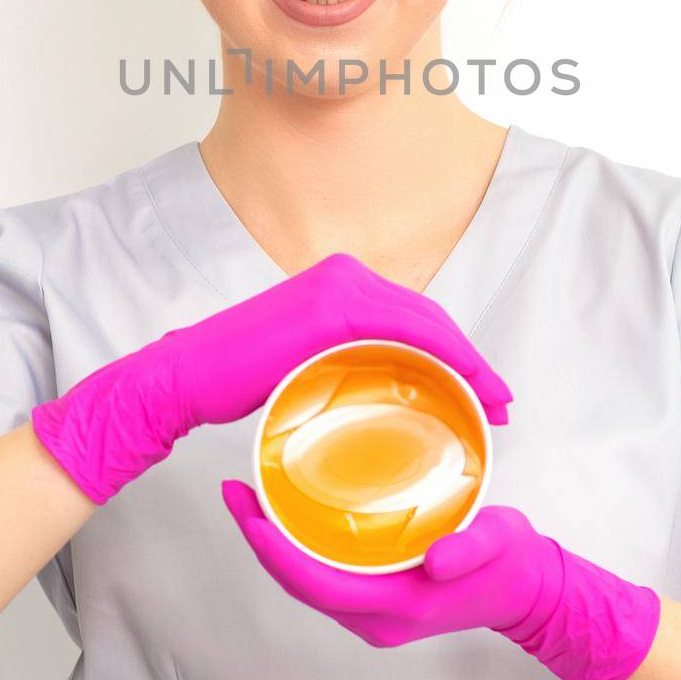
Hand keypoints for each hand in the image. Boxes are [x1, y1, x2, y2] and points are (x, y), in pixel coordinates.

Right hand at [31, 253, 513, 505]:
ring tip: (492, 405)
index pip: (412, 316)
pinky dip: (445, 355)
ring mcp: (337, 286)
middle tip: (499, 403)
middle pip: (428, 317)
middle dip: (472, 359)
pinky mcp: (330, 309)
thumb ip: (335, 360)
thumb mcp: (298, 364)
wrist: (181, 379)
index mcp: (335, 282)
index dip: (456, 352)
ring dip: (468, 361)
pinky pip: (408, 330)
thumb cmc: (232, 381)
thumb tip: (368, 388)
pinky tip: (465, 385)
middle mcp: (342, 274)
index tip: (483, 392)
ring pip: (427, 323)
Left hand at [222, 482, 661, 679]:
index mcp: (397, 606)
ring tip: (251, 495)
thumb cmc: (512, 564)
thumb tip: (437, 557)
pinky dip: (298, 546)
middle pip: (299, 583)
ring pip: (307, 581)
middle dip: (261, 541)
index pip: (317, 583)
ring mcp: (374, 610)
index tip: (249, 513)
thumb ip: (473, 547)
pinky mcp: (376, 595)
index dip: (276, 551)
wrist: (528, 592)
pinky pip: (324, 574)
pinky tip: (290, 510)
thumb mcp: (500, 544)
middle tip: (235, 491)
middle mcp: (375, 616)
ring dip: (274, 544)